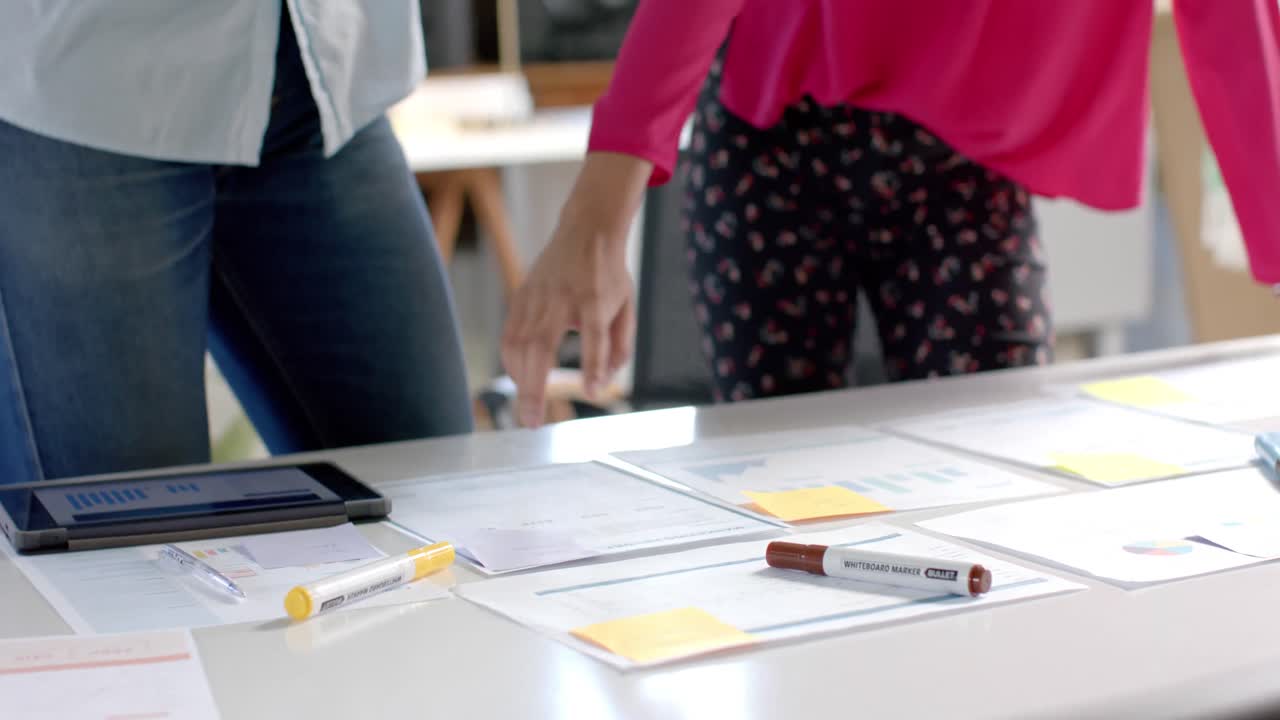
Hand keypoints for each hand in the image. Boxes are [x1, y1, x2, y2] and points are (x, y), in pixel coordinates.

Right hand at [502, 153, 652, 427]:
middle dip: (533, 388)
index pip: (594, 336)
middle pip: (541, 346)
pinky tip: (520, 378)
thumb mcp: (626, 306)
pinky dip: (511, 361)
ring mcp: (535, 296)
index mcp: (594, 298)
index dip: (593, 365)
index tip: (594, 392)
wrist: (586, 229)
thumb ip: (619, 346)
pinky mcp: (521, 296)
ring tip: (530, 407)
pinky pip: (509, 335)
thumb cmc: (608, 273)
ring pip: (518, 344)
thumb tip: (603, 383)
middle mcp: (560, 298)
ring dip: (520, 380)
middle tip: (533, 422)